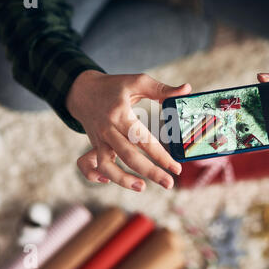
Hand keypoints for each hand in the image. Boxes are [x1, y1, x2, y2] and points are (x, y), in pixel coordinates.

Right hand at [66, 70, 190, 191]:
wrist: (82, 90)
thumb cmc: (114, 86)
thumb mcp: (137, 81)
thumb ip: (162, 89)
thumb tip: (187, 90)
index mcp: (120, 114)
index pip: (143, 139)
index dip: (161, 156)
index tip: (177, 168)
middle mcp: (107, 129)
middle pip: (128, 156)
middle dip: (150, 172)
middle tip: (169, 184)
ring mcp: (98, 140)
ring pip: (106, 165)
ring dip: (122, 180)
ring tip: (142, 188)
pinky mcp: (94, 146)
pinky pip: (89, 166)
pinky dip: (97, 176)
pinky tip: (111, 181)